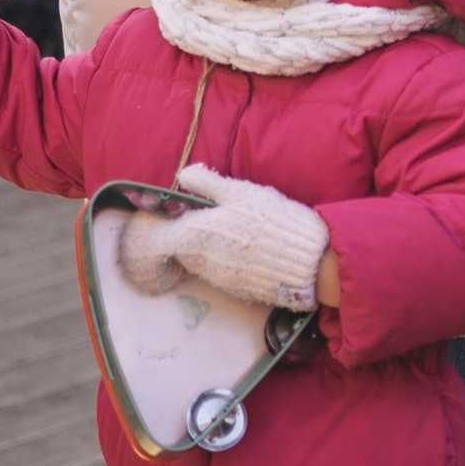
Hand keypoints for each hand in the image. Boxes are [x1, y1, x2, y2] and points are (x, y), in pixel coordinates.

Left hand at [146, 162, 331, 313]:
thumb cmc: (274, 221)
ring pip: (196, 261)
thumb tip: (183, 175)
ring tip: (229, 233)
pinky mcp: (233, 289)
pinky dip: (221, 261)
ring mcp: (216, 278)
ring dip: (203, 249)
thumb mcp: (242, 192)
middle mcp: (200, 261)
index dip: (156, 231)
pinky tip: (243, 249)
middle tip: (207, 219)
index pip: (159, 239)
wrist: (308, 260)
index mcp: (197, 234)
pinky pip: (215, 273)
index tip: (165, 219)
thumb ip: (208, 184)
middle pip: (178, 249)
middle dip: (186, 235)